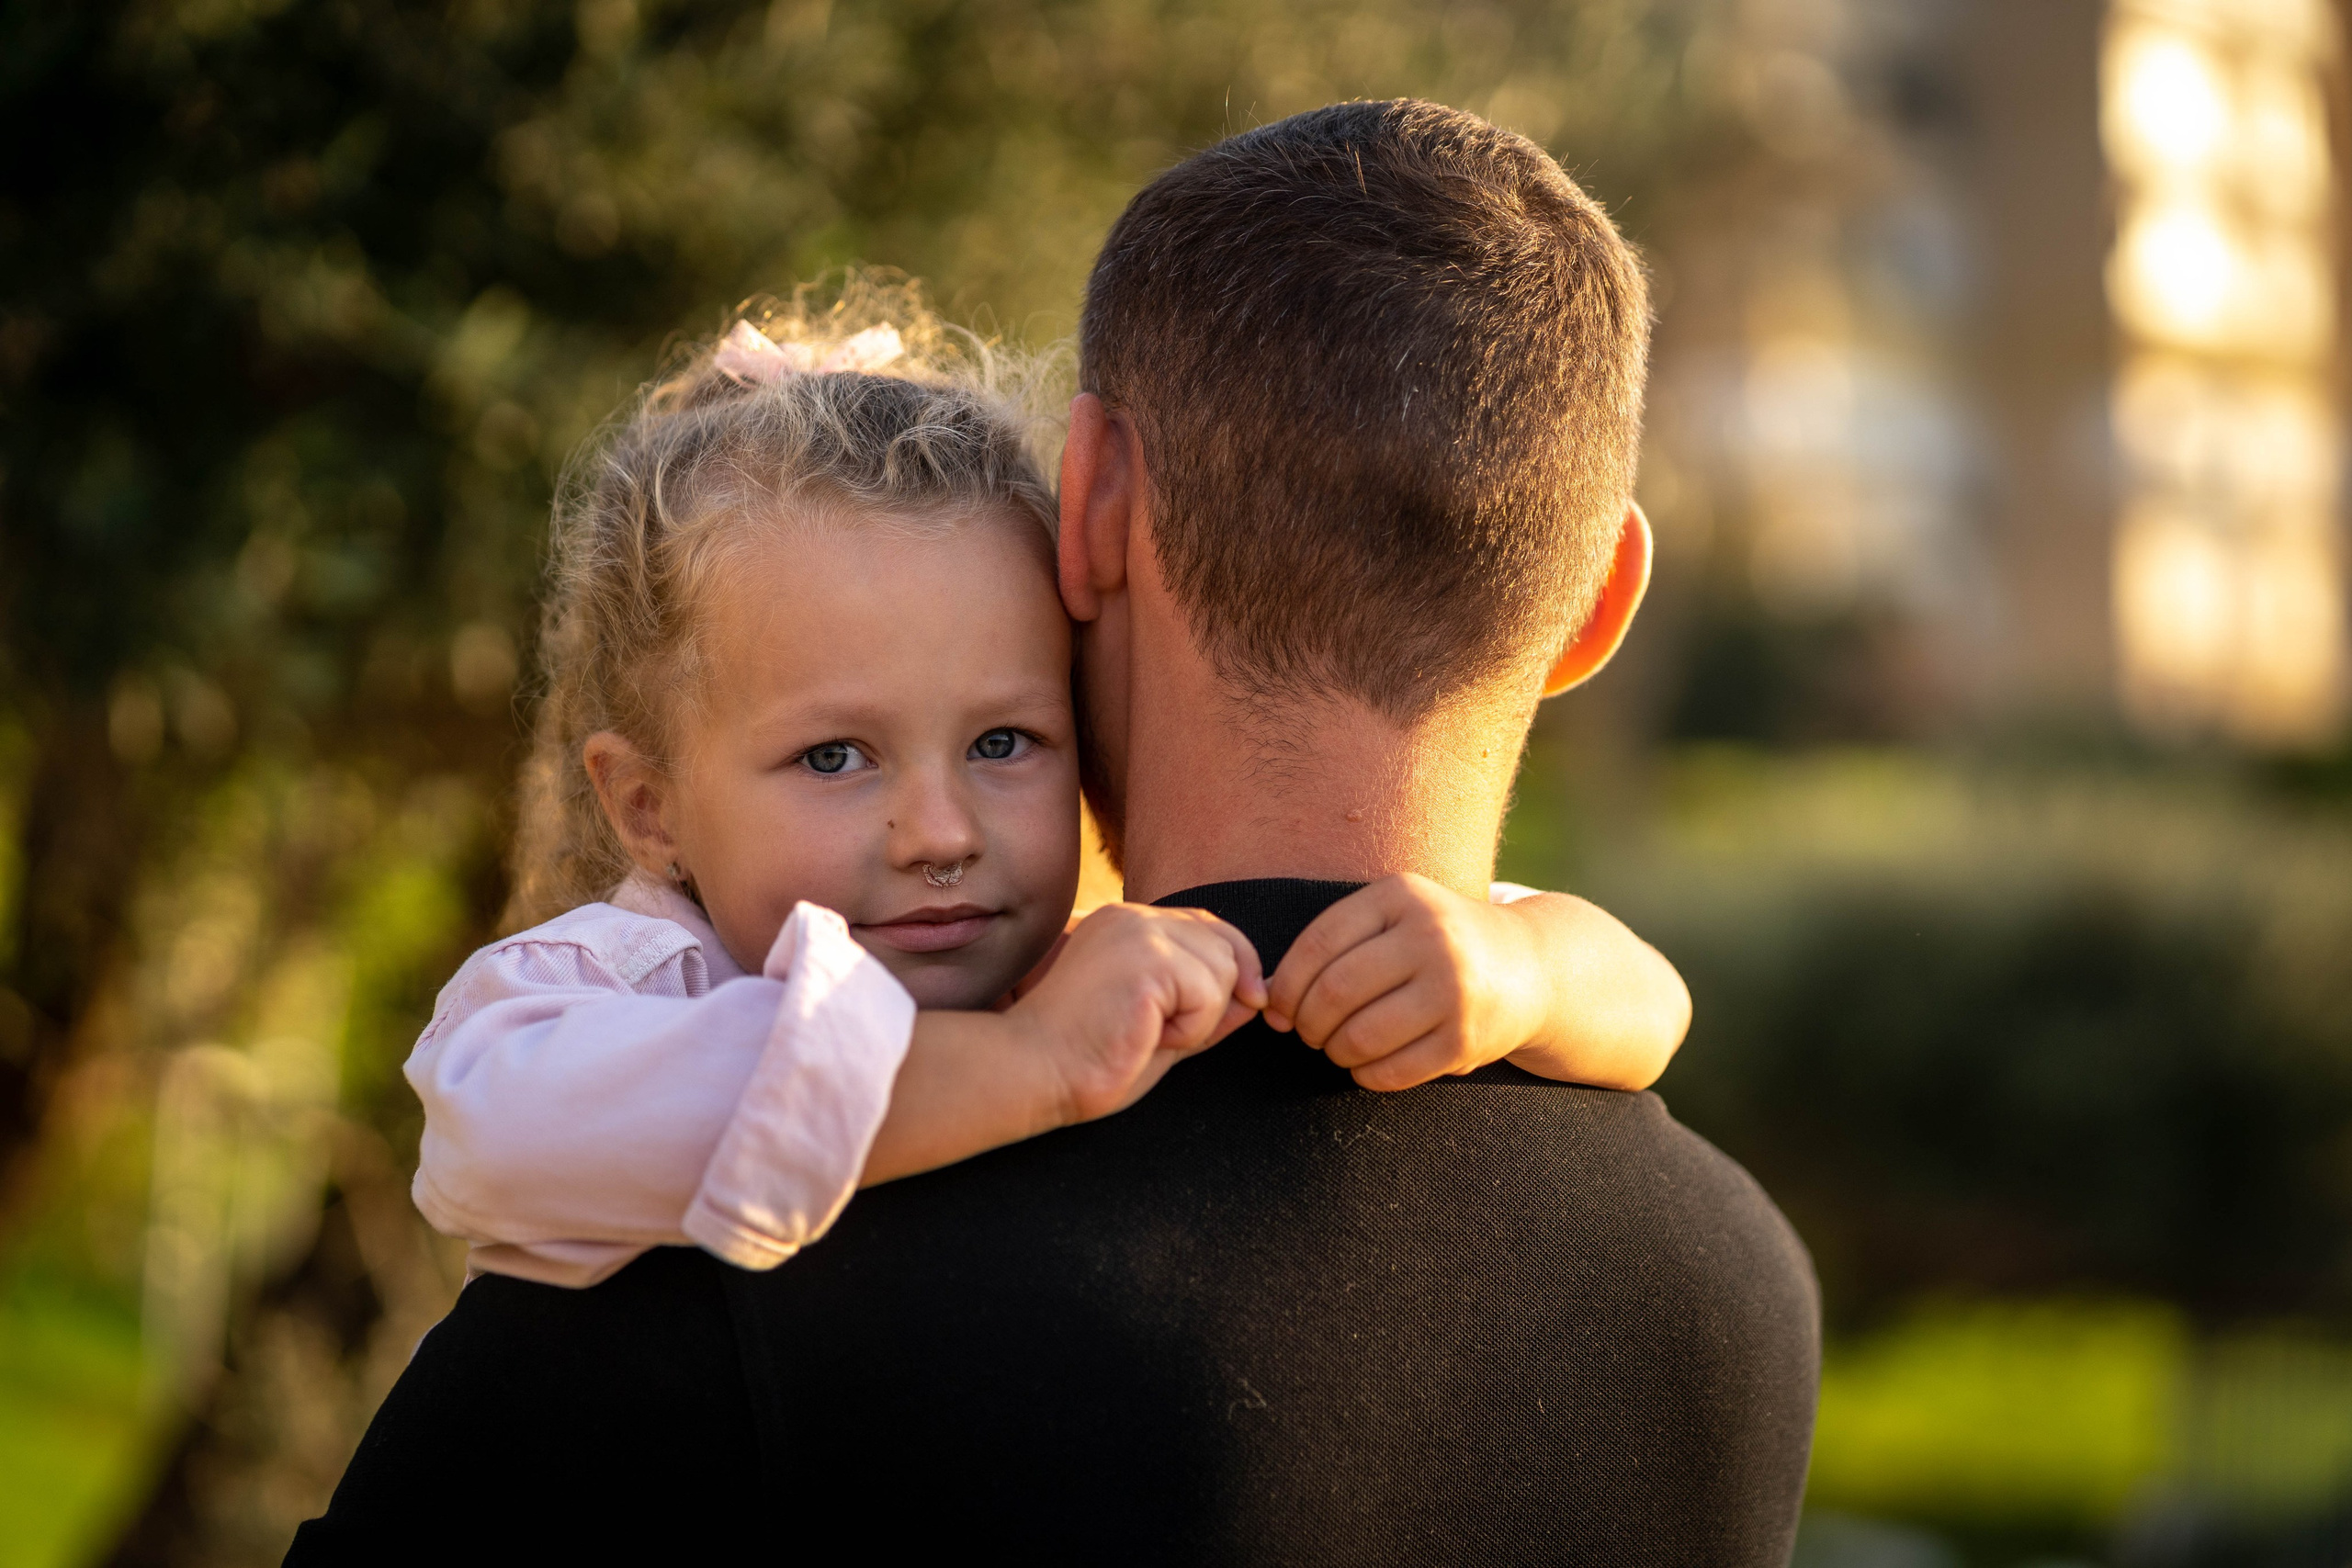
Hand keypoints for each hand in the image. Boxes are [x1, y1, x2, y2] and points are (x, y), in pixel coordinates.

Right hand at [1009, 904, 1266, 1123]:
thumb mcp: (1162, 1029)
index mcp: (1126, 925)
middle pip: (1226, 947)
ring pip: (1224, 971)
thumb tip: (1258, 995)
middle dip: (1214, 1001)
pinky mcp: (1146, 958)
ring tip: (1146, 1034)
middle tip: (1158, 1034)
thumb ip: (1208, 1006)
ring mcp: (1138, 932)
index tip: (1248, 1004)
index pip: (1210, 927)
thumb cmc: (1087, 1060)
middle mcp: (1133, 917)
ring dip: (1200, 1019)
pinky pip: (1208, 995)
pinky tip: (1146, 1037)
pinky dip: (1190, 1029)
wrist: (1034, 1072)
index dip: (1236, 967)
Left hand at [1264, 874, 1549, 1091]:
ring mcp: (1454, 989)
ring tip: (1337, 1048)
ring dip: (1334, 1052)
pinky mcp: (1468, 1039)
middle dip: (1306, 1024)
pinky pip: (1392, 1071)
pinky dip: (1366, 1076)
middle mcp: (1431, 936)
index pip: (1318, 944)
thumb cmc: (1437, 942)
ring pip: (1360, 1036)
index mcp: (1401, 896)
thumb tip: (1269, 999)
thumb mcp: (1396, 915)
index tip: (1278, 1009)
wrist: (1531, 965)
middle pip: (1334, 992)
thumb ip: (1337, 942)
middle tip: (1307, 1034)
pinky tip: (1367, 1066)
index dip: (1285, 985)